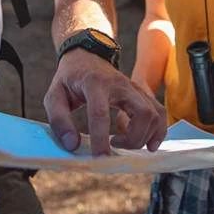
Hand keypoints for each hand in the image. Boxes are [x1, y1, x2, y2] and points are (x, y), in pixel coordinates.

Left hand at [44, 48, 165, 154]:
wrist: (86, 55)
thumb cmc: (69, 78)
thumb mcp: (53, 95)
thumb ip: (59, 120)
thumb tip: (73, 145)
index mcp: (94, 83)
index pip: (100, 113)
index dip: (101, 138)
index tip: (100, 158)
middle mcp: (120, 84)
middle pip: (141, 113)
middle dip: (133, 139)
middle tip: (114, 146)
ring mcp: (134, 87)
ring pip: (154, 113)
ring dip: (145, 136)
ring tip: (126, 144)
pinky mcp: (141, 93)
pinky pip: (159, 111)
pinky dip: (158, 130)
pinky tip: (148, 143)